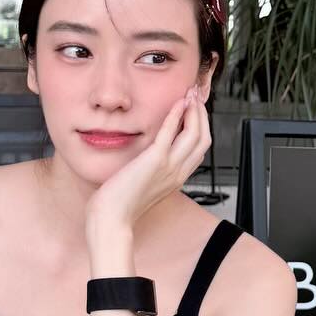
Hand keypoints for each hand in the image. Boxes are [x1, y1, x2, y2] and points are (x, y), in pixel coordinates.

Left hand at [84, 85, 210, 237]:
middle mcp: (178, 172)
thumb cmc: (119, 204)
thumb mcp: (143, 183)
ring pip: (196, 134)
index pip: (200, 148)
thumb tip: (149, 152)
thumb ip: (151, 168)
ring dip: (194, 111)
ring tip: (188, 95)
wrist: (111, 219)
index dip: (201, 125)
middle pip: (204, 138)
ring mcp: (170, 168)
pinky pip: (171, 133)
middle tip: (194, 96)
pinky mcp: (155, 161)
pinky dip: (176, 115)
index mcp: (177, 178)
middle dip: (202, 114)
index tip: (194, 108)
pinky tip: (176, 103)